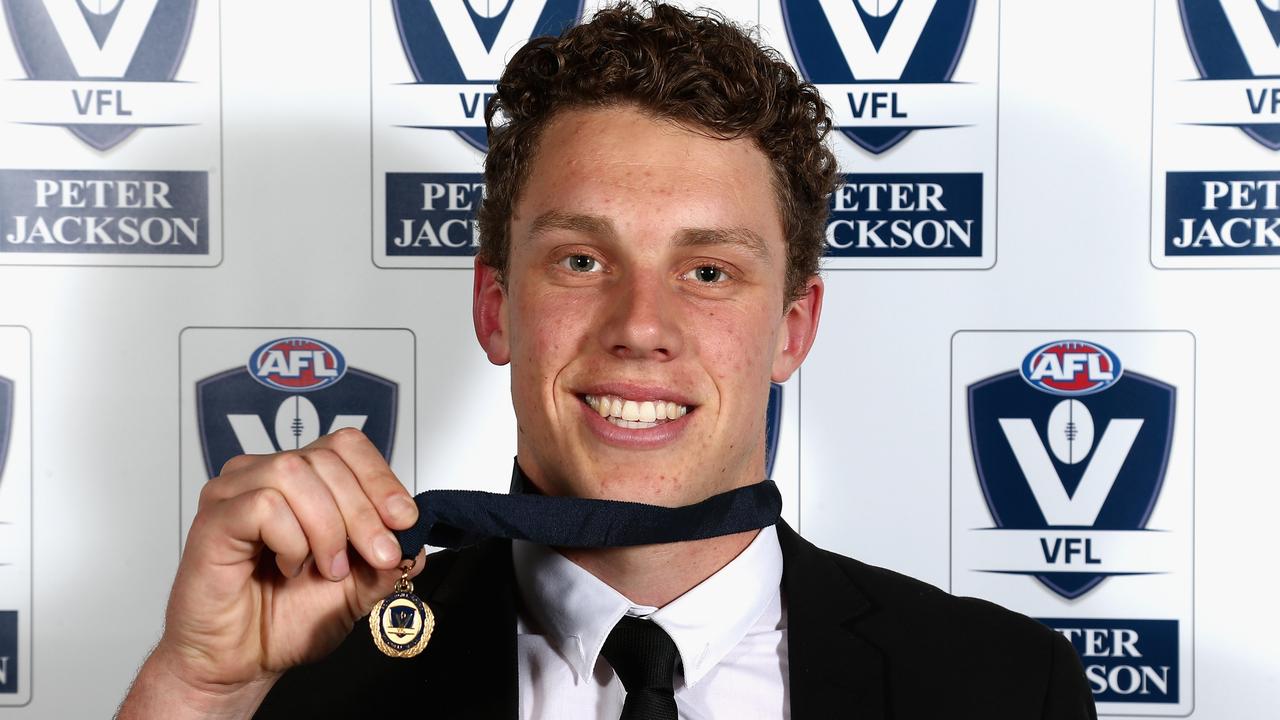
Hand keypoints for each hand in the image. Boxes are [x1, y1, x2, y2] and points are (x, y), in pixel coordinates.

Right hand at [119, 428, 422, 717]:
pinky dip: (291, 540)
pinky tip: (289, 567)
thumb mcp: (359, 588)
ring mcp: (234, 492)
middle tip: (379, 555)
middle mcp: (265, 475)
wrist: (242, 662)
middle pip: (327, 458)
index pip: (346, 445)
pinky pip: (263, 504)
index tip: (404, 519)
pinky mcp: (214, 518)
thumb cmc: (285, 619)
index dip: (381, 478)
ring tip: (329, 567)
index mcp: (302, 480)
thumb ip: (388, 560)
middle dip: (364, 512)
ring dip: (326, 526)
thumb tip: (415, 541)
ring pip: (294, 472)